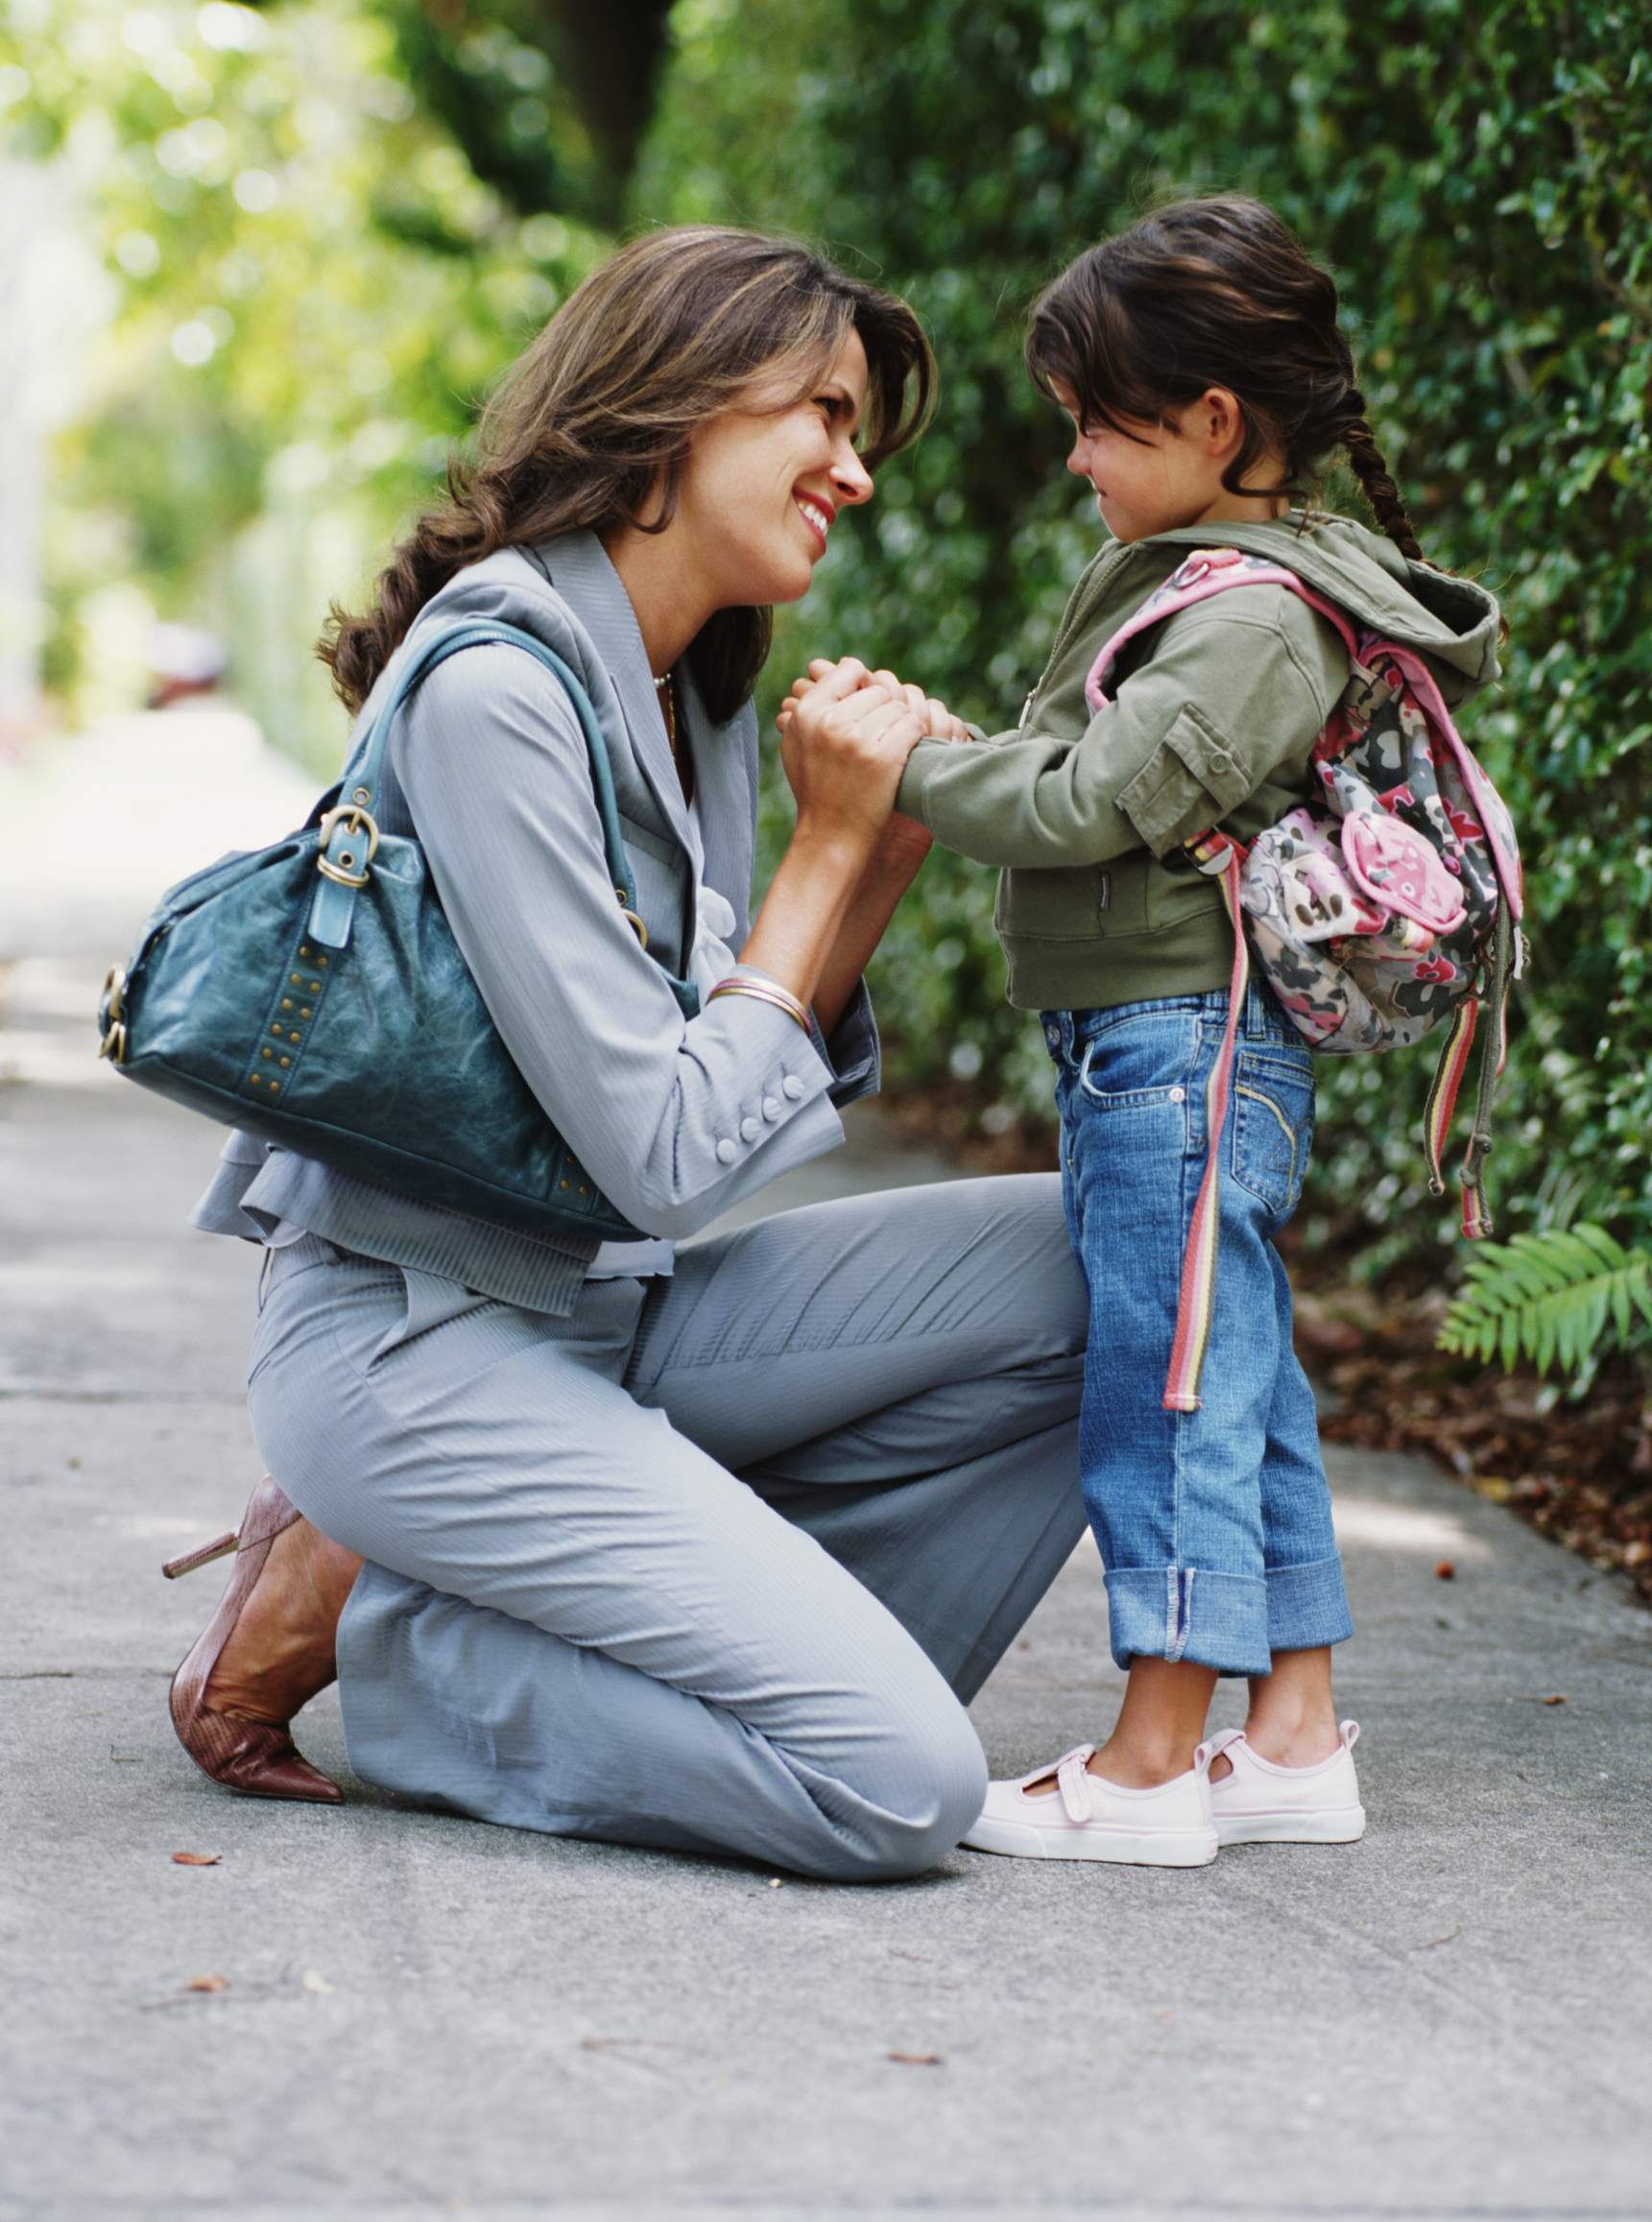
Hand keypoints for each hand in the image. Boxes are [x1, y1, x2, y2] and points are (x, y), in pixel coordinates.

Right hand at [775, 658, 928, 856]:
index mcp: (807, 713)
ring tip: (891, 750)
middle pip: (880, 689)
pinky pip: (914, 725)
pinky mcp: (884, 756)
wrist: (831, 837)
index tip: (870, 706)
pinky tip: (906, 756)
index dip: (866, 685)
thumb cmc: (818, 791)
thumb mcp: (798, 744)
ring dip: (903, 726)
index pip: (850, 669)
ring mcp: (857, 739)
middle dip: (887, 709)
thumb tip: (823, 665)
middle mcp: (830, 721)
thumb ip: (810, 705)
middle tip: (882, 736)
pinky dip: (918, 739)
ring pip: (900, 706)